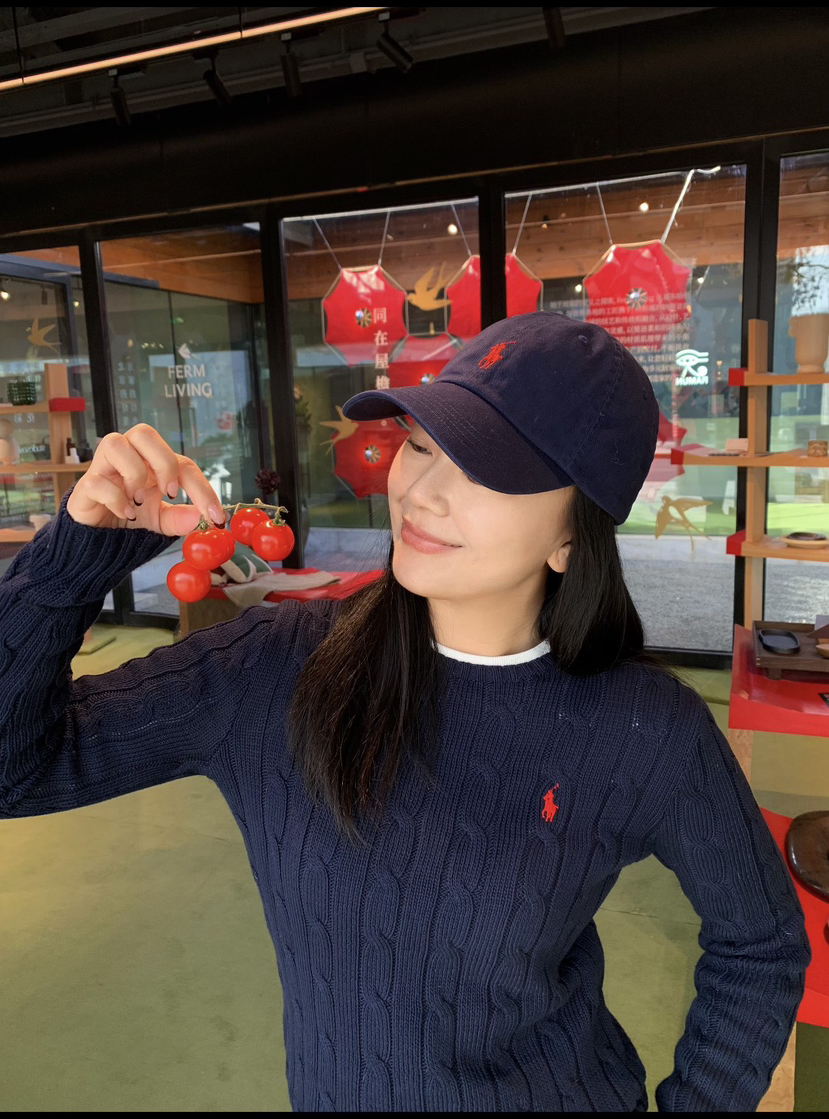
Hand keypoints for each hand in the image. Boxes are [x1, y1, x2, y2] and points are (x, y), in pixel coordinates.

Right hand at [66, 423, 225, 535]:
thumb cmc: (129, 518)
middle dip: (164, 462)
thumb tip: (204, 518)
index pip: (182, 463)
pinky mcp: (86, 486)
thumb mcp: (161, 521)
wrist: (96, 538)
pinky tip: (126, 513)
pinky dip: (116, 498)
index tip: (215, 514)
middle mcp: (128, 458)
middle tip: (170, 492)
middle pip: (144, 433)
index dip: (202, 488)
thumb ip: (181, 519)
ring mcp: (104, 468)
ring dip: (134, 472)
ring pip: (115, 443)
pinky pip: (98, 480)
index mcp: (151, 464)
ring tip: (138, 500)